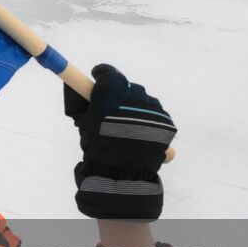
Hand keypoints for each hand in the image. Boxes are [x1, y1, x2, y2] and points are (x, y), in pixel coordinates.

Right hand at [63, 64, 175, 219]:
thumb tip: (81, 91)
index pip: (108, 73)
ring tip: (129, 128)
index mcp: (111, 92)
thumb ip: (85, 106)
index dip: (102, 74)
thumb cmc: (98, 148)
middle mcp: (133, 94)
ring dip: (136, 108)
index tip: (98, 76)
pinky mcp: (166, 122)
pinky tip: (142, 136)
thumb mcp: (84, 124)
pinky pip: (158, 115)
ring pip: (144, 101)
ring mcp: (152, 108)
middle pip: (127, 87)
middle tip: (113, 110)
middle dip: (120, 94)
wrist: (123, 174)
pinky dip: (151, 122)